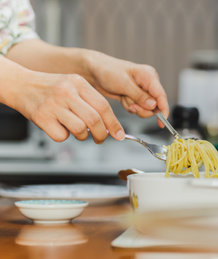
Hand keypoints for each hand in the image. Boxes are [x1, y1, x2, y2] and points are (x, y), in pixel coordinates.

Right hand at [5, 69, 123, 142]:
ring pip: (80, 129)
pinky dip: (64, 136)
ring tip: (78, 130)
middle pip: (94, 120)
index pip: (103, 106)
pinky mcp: (41, 117)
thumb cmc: (52, 88)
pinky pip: (62, 136)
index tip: (119, 135)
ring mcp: (53, 105)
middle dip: (102, 134)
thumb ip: (92, 102)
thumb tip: (111, 126)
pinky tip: (59, 127)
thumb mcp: (74, 86)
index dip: (114, 124)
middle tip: (100, 138)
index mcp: (78, 83)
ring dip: (82, 136)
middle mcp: (66, 92)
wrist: (21, 84)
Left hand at [84, 51, 168, 126]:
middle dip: (141, 108)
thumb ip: (140, 96)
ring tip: (124, 97)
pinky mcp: (135, 96)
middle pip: (154, 105)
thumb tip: (153, 105)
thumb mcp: (124, 84)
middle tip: (130, 104)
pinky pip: (137, 108)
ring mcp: (142, 90)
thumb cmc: (107, 70)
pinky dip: (129, 106)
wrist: (93, 71)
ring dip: (133, 107)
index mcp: (149, 76)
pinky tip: (122, 98)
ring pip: (145, 108)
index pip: (161, 96)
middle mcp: (148, 83)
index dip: (163, 110)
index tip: (161, 122)